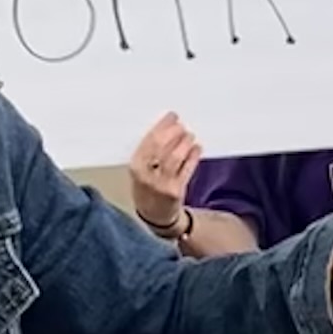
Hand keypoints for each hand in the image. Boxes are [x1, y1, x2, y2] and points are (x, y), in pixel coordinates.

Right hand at [129, 112, 203, 238]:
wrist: (154, 216)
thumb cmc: (147, 188)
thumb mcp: (140, 169)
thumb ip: (150, 151)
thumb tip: (168, 127)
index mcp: (135, 166)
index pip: (149, 141)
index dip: (162, 126)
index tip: (172, 116)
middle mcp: (146, 175)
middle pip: (162, 147)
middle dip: (174, 133)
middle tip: (181, 126)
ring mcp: (161, 185)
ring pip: (175, 157)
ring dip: (184, 143)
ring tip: (189, 136)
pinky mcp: (175, 192)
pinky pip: (186, 170)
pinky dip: (193, 158)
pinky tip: (197, 149)